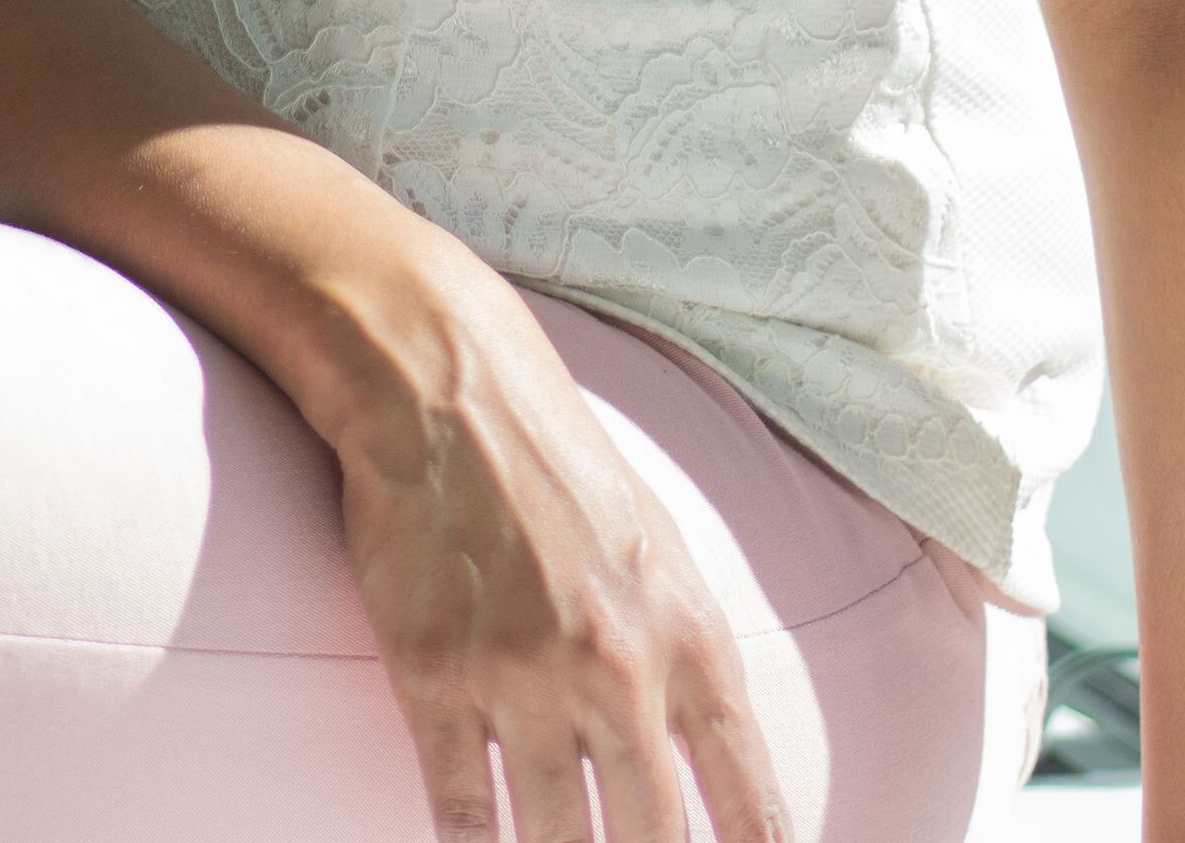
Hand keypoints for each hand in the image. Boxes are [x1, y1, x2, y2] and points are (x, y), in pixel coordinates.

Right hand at [324, 259, 789, 842]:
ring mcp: (524, 676)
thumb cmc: (557, 464)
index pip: (748, 797)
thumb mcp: (658, 551)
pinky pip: (463, 812)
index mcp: (688, 634)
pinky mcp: (436, 678)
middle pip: (652, 840)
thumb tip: (711, 766)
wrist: (444, 388)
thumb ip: (688, 658)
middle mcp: (616, 666)